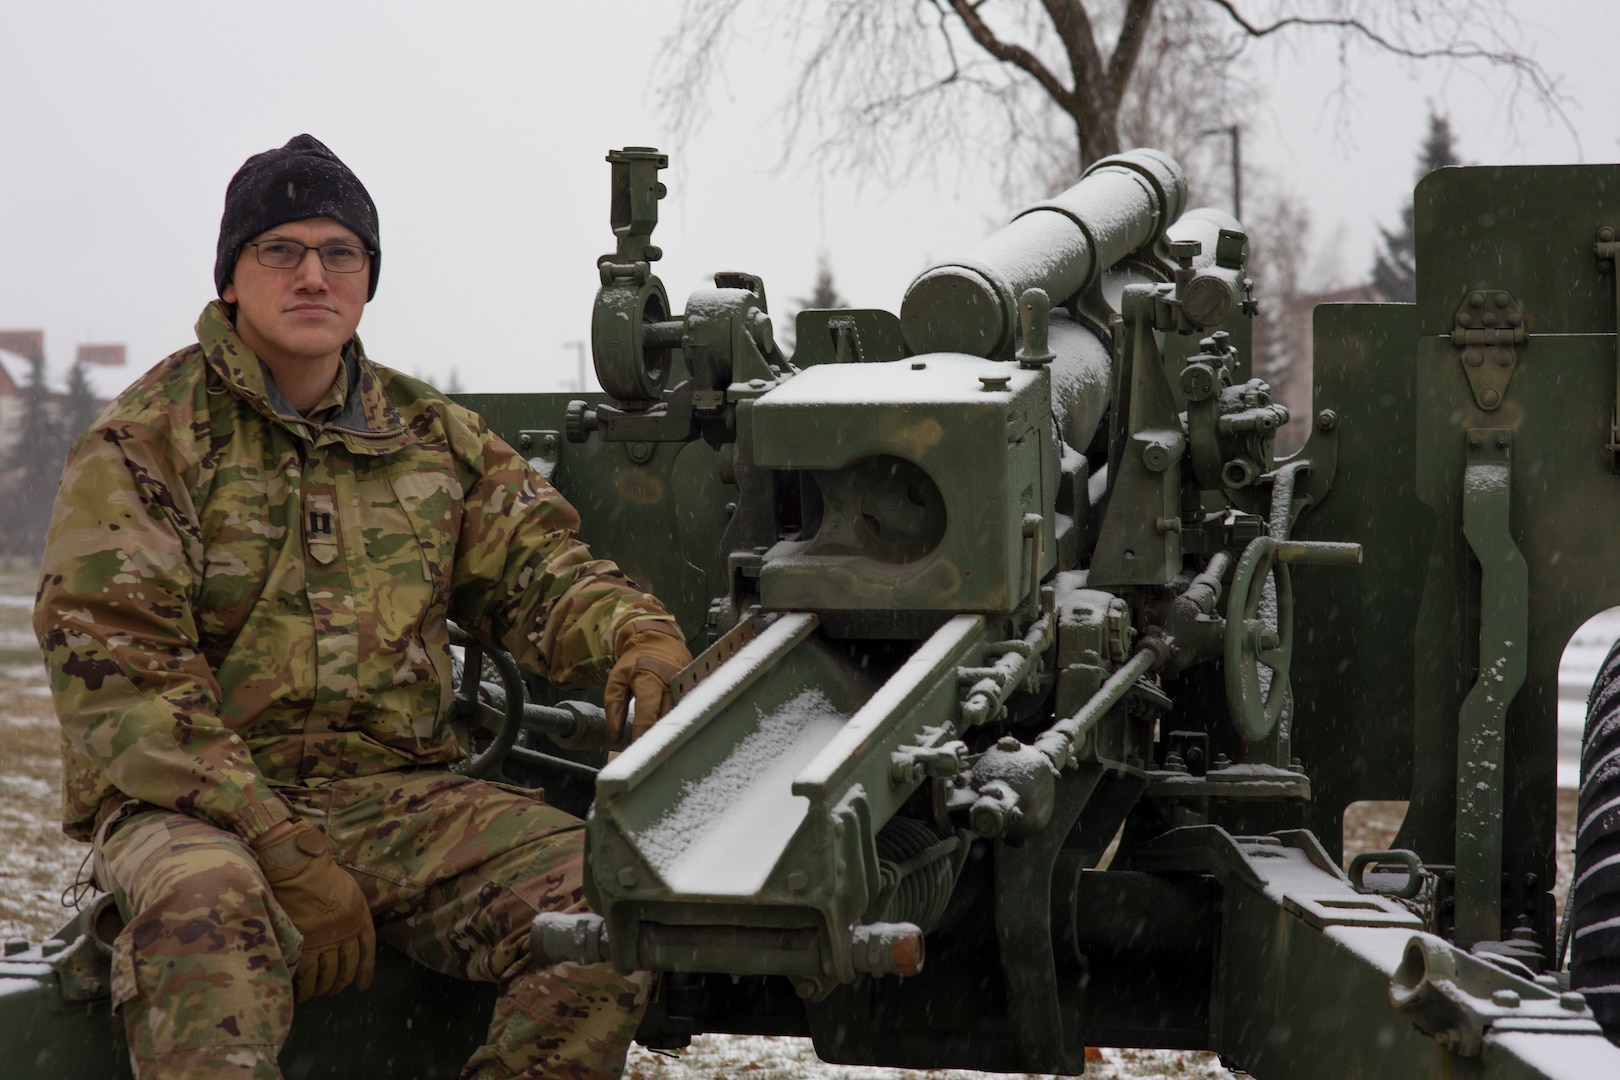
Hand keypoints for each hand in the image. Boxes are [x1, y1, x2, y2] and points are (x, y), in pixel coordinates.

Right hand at [251, 818, 374, 1000]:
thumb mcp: (350, 890)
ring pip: (329, 975)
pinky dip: (305, 988)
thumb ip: (351, 910)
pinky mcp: (306, 949)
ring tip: (318, 993)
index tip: (362, 985)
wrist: (302, 873)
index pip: (367, 950)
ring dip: (324, 987)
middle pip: (348, 966)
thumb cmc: (323, 875)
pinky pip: (308, 977)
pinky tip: (302, 994)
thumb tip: (346, 921)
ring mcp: (326, 944)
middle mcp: (347, 935)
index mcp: (360, 919)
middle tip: (335, 990)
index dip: (365, 970)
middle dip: (342, 981)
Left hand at [604, 623, 691, 743]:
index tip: (636, 748)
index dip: (642, 732)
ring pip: (679, 716)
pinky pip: (686, 709)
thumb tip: (615, 733)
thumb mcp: (617, 678)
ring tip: (660, 748)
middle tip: (648, 755)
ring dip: (670, 732)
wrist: (656, 638)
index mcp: (650, 680)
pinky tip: (673, 734)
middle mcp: (671, 684)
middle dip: (657, 738)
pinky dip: (679, 722)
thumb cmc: (635, 660)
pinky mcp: (692, 688)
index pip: (647, 713)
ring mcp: (685, 685)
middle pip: (666, 718)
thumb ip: (613, 705)